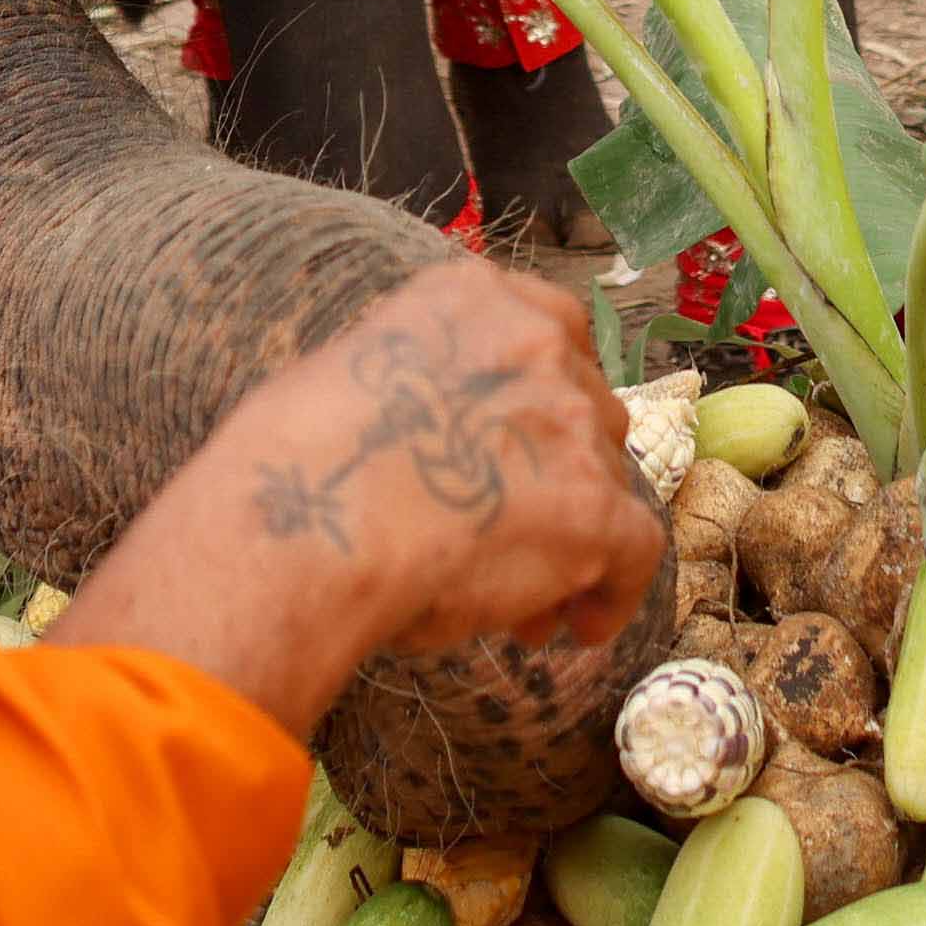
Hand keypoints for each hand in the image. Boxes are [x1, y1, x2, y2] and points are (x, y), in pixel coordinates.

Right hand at [55, 264, 658, 732]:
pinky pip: (634, 551)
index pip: (544, 328)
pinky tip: (576, 628)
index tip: (525, 442)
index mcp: (469, 297)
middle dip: (555, 471)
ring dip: (573, 536)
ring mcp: (572, 421)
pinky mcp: (595, 507)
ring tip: (527, 602)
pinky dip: (613, 591)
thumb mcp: (344, 377)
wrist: (305, 524)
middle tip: (516, 533)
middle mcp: (535, 342)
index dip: (540, 396)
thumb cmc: (290, 463)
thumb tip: (421, 437)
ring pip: (606, 481)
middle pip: (582, 409)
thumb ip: (411, 386)